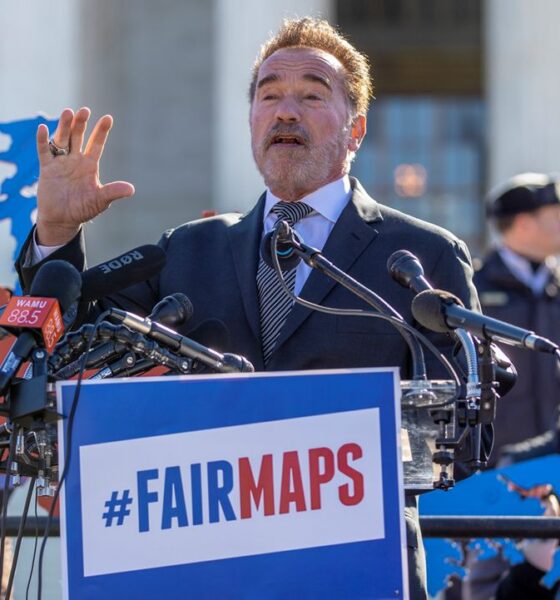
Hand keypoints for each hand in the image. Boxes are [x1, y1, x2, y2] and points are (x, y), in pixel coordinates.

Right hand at [36, 107, 134, 245]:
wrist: (62, 219)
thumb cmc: (83, 209)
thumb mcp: (100, 200)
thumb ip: (113, 192)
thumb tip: (131, 189)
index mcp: (90, 165)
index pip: (97, 144)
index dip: (102, 131)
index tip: (108, 118)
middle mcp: (75, 160)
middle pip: (78, 137)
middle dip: (81, 124)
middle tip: (85, 110)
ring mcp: (61, 162)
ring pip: (62, 140)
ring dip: (64, 126)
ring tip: (68, 112)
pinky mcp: (47, 168)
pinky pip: (44, 152)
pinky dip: (43, 141)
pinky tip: (43, 128)